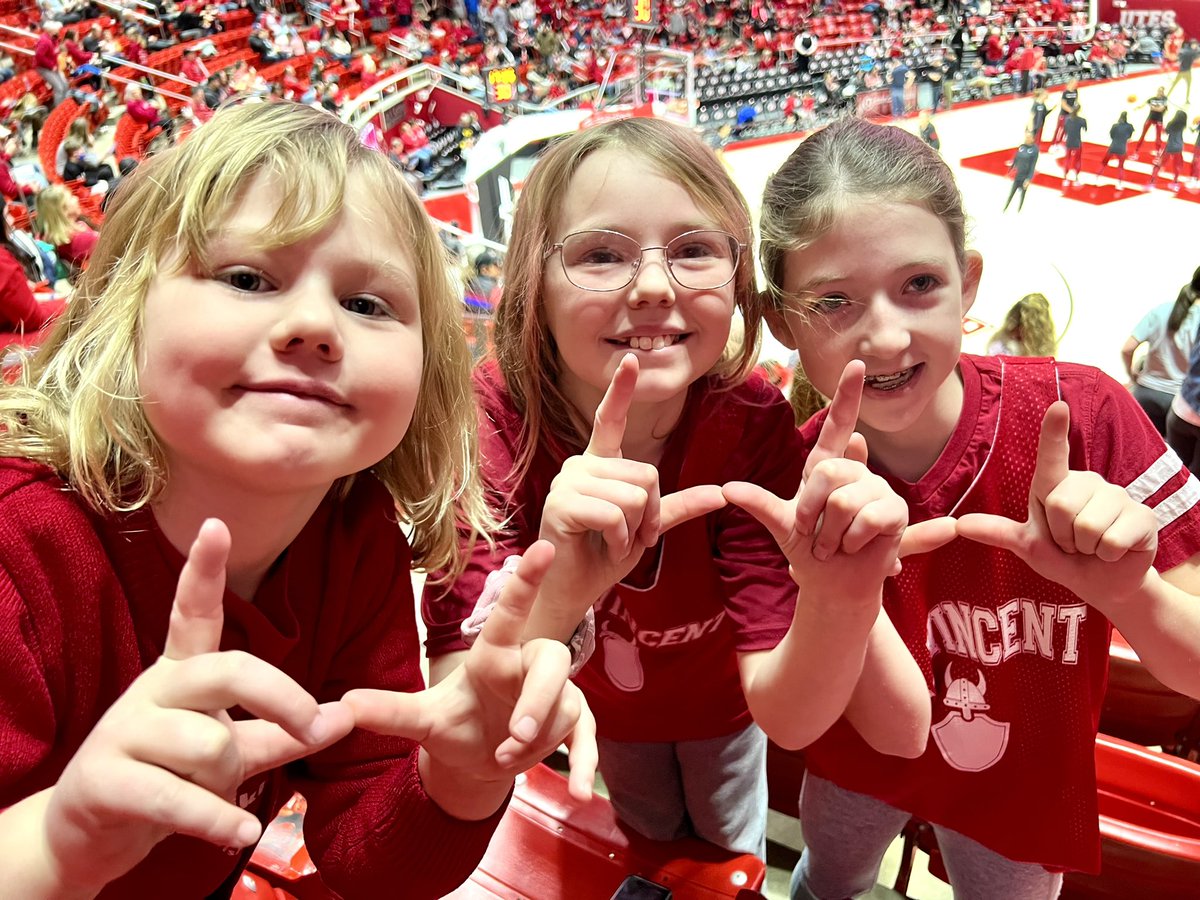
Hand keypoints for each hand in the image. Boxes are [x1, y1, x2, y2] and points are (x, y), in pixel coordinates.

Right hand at [43, 520, 354, 893]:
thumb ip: (283, 732)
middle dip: (280, 698)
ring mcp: (123, 733)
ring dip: (230, 782)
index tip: (218, 525)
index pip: (191, 613)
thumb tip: (345, 714)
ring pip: (209, 744)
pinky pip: (177, 798)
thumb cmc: (169, 778)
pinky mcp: (103, 781)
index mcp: (180, 673)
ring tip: (222, 802)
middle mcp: (152, 691)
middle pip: (227, 670)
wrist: (87, 835)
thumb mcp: (229, 752)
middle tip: (314, 726)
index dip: (205, 572)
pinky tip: (241, 832)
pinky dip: (217, 819)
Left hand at [345, 541, 596, 817]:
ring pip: (565, 707)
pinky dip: (583, 765)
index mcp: (494, 656)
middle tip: (514, 736)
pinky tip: (580, 792)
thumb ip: (387, 711)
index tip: (542, 548)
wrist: (476, 760)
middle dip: (538, 699)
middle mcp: (528, 667)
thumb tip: (340, 708)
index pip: (511, 613)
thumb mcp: (421, 720)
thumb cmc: (453, 724)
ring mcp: (555, 696)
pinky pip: (586, 737)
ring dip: (537, 741)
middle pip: (553, 661)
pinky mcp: (570, 724)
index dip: (526, 581)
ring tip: (504, 759)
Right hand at [536, 354, 725, 630]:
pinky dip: (620, 540)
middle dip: (649, 514)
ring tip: (613, 543)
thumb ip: (678, 507)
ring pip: (633, 494)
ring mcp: (568, 482)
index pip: (612, 419)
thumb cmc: (603, 556)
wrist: (571, 591)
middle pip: (646, 473)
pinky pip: (614, 514)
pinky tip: (604, 549)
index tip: (631, 361)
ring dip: (634, 530)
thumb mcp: (647, 529)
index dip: (622, 391)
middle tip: (631, 537)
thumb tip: (721, 493)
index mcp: (599, 463)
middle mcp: (581, 464)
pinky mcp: (560, 505)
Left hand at [724, 361, 955, 606]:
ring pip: (845, 500)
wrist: (832, 584)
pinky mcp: (895, 513)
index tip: (857, 365)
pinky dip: (852, 540)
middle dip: (812, 511)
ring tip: (835, 544)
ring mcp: (878, 490)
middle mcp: (855, 472)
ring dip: (831, 533)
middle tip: (814, 534)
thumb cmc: (808, 550)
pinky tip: (855, 546)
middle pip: (829, 472)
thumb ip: (760, 504)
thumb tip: (728, 488)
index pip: (839, 426)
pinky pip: (869, 518)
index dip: (848, 396)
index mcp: (827, 467)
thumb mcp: (781, 525)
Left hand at [957, 401, 1155, 608]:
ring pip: (1087, 526)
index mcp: (1057, 484)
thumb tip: (959, 524)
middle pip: (1061, 505)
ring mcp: (1119, 497)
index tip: (1058, 406)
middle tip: (1072, 543)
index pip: (1053, 456)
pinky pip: (1112, 540)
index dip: (1055, 432)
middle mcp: (1089, 483)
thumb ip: (998, 532)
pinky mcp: (1143, 517)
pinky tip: (1114, 552)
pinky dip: (1108, 555)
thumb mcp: (1028, 545)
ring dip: (1085, 548)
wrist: (1103, 583)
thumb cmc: (1064, 558)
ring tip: (1092, 547)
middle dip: (1061, 536)